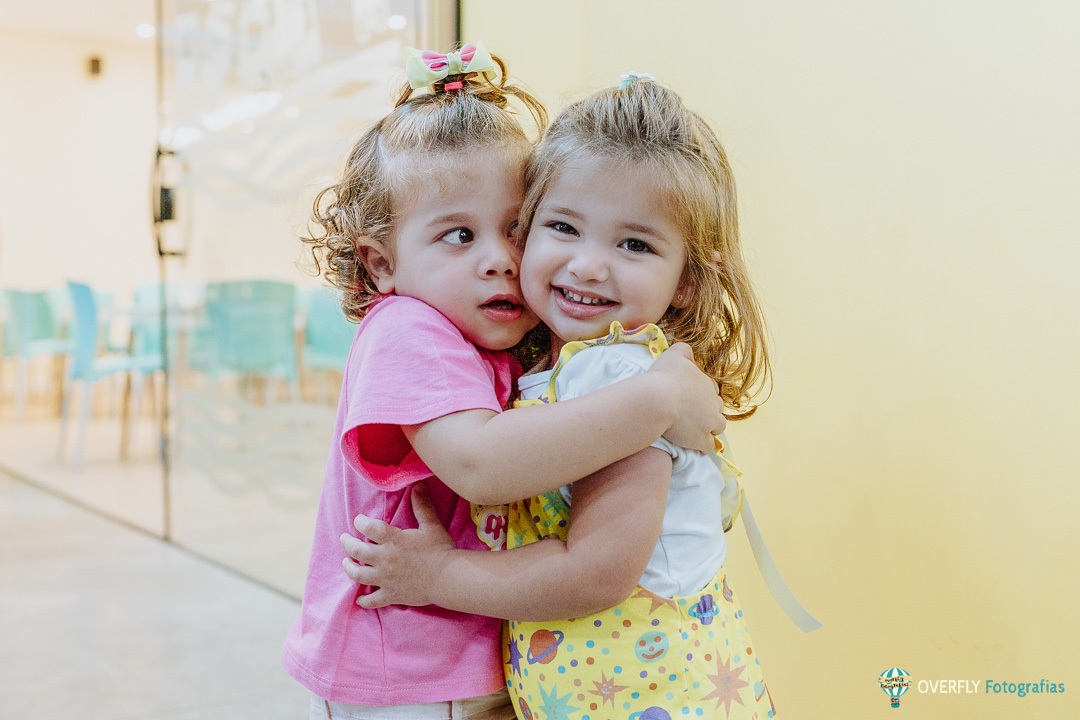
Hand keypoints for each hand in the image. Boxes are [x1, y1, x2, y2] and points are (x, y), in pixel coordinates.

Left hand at [340, 484, 455, 608]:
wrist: (448, 578)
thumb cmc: (441, 550)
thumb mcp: (431, 525)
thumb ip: (422, 506)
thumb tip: (417, 485)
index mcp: (393, 540)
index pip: (369, 528)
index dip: (360, 522)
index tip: (358, 520)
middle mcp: (384, 559)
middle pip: (357, 551)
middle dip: (347, 544)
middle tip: (344, 539)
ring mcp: (386, 579)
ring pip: (358, 575)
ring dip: (349, 568)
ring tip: (346, 563)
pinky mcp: (391, 595)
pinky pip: (373, 601)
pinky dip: (365, 601)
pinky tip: (360, 600)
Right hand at [648, 342, 724, 451]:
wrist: (657, 401)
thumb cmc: (663, 377)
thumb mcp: (673, 355)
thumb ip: (683, 350)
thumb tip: (688, 350)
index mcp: (707, 384)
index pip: (712, 388)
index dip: (703, 392)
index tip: (692, 396)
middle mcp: (713, 404)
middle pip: (718, 408)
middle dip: (709, 411)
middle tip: (694, 413)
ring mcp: (709, 423)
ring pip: (718, 427)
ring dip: (710, 428)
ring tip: (698, 430)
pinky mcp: (701, 440)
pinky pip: (708, 446)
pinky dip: (702, 446)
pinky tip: (694, 446)